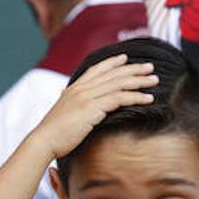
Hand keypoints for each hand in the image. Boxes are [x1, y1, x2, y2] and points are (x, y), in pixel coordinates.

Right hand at [29, 54, 155, 158]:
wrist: (43, 141)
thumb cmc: (53, 134)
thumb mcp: (63, 114)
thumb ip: (71, 106)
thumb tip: (73, 104)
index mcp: (74, 88)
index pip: (96, 69)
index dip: (112, 63)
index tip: (125, 58)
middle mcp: (81, 88)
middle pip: (112, 74)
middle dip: (133, 69)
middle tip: (150, 67)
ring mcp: (87, 96)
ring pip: (119, 83)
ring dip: (139, 81)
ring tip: (154, 80)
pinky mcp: (93, 107)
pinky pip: (120, 98)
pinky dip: (136, 96)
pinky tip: (148, 98)